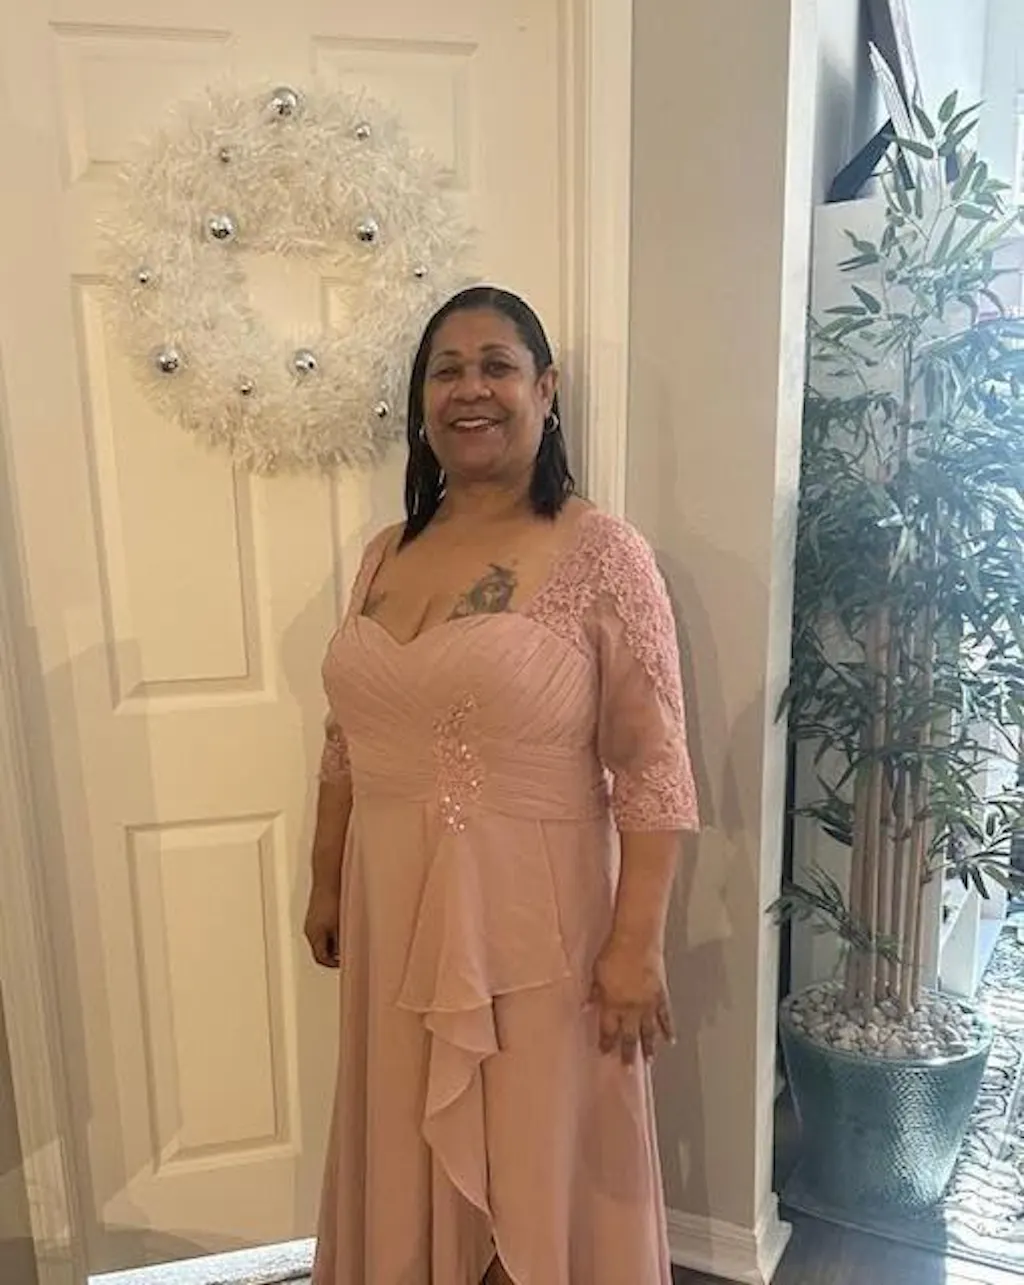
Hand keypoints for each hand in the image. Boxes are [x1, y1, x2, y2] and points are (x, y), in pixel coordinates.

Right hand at [304, 883, 340, 968]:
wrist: (328, 880)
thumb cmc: (332, 900)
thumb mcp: (340, 926)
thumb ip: (342, 942)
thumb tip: (346, 953)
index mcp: (314, 936)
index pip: (320, 958)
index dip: (333, 964)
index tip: (345, 963)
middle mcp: (310, 930)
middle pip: (320, 950)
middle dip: (333, 954)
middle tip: (347, 954)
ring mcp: (311, 921)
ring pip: (321, 940)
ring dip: (333, 943)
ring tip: (347, 939)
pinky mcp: (315, 914)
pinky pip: (322, 930)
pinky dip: (331, 933)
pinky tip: (342, 927)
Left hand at [590, 936, 673, 1064]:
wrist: (637, 940)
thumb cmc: (612, 953)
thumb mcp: (596, 973)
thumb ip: (593, 992)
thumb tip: (585, 1007)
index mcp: (612, 1003)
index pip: (608, 1029)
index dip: (606, 1042)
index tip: (605, 1054)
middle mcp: (631, 1007)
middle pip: (629, 1035)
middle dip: (627, 1053)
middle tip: (628, 1071)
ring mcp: (648, 1003)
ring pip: (649, 1030)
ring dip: (649, 1047)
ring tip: (649, 1061)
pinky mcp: (661, 994)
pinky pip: (665, 1016)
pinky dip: (668, 1029)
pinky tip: (671, 1040)